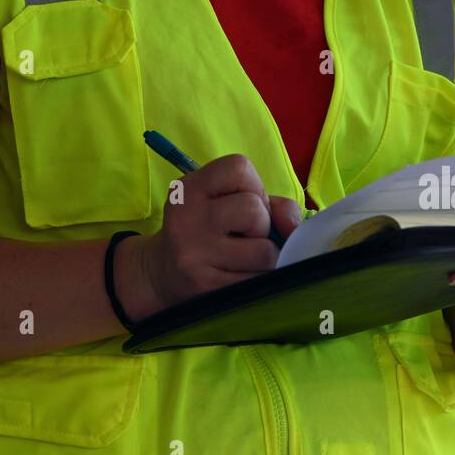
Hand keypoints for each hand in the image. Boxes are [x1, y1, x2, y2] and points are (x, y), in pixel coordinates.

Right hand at [116, 154, 302, 318]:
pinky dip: (260, 279)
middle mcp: (186, 217)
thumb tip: (294, 227)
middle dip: (261, 225)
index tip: (243, 201)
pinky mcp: (205, 286)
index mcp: (189, 188)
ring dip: (264, 256)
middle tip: (243, 235)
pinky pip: (258, 281)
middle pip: (253, 210)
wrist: (161, 275)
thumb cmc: (207, 233)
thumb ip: (271, 204)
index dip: (254, 186)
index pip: (239, 168)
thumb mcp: (226, 203)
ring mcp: (193, 253)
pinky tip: (240, 276)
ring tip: (243, 258)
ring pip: (264, 251)